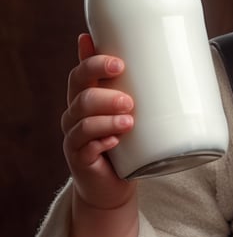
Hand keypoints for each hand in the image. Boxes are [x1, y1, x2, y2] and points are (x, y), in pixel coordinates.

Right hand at [62, 33, 134, 209]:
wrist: (113, 184)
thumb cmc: (126, 142)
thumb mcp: (132, 110)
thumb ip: (136, 86)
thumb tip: (153, 52)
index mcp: (85, 96)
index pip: (81, 73)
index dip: (94, 64)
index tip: (119, 63)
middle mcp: (75, 115)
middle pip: (81, 96)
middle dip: (105, 95)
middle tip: (130, 101)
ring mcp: (75, 137)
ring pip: (83, 122)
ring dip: (107, 120)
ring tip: (129, 121)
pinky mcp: (79, 159)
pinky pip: (85, 147)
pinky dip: (101, 141)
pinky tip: (115, 141)